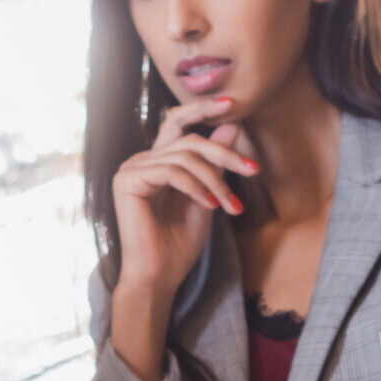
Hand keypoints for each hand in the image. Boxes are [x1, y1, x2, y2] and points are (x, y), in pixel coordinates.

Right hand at [112, 96, 255, 300]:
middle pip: (189, 140)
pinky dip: (196, 188)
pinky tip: (210, 206)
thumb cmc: (180, 244)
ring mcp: (131, 169)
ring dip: (215, 180)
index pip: (178, 124)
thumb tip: (231, 125)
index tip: (233, 104)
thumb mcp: (207, 196)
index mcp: (156, 162)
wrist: (159, 276)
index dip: (202, 109)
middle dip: (224, 155)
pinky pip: (171, 172)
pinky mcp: (127, 181)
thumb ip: (214, 163)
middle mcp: (140, 161)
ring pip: (184, 156)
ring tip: (231, 205)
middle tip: (253, 169)